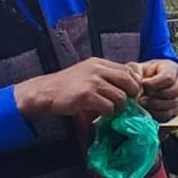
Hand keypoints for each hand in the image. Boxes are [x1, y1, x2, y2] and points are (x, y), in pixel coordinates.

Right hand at [13, 58, 140, 118]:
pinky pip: (108, 107)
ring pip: (120, 97)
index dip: (134, 83)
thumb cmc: (67, 85)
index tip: (131, 93)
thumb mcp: (88, 73)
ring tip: (110, 111)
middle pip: (129, 81)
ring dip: (118, 107)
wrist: (44, 91)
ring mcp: (92, 82)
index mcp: (99, 63)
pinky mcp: (86, 95)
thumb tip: (130, 84)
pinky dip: (108, 113)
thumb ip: (106, 75)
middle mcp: (97, 69)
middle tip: (125, 104)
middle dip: (131, 95)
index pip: (128, 70)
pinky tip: (101, 114)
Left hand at [134, 60, 177, 119]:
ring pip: (173, 103)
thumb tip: (138, 82)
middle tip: (142, 96)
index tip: (142, 84)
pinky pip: (168, 113)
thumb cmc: (139, 74)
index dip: (154, 83)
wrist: (140, 83)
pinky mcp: (173, 109)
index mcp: (171, 68)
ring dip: (156, 104)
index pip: (168, 78)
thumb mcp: (135, 68)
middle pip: (174, 91)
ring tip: (143, 102)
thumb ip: (135, 72)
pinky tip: (147, 108)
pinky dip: (156, 112)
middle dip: (155, 95)